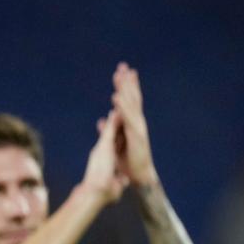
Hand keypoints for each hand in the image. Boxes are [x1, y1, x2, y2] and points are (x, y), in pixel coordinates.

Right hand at [81, 110, 127, 203]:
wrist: (95, 194)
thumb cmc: (103, 194)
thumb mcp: (115, 186)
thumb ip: (118, 182)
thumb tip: (124, 182)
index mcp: (105, 158)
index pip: (114, 142)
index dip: (118, 133)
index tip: (121, 126)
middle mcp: (102, 150)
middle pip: (112, 131)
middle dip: (116, 120)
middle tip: (119, 109)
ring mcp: (103, 147)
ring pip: (112, 127)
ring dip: (116, 116)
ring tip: (119, 104)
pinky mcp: (104, 146)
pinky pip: (112, 129)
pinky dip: (115, 120)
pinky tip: (119, 110)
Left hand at [111, 62, 158, 186]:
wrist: (139, 177)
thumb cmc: (127, 162)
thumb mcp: (115, 142)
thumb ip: (110, 129)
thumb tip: (104, 119)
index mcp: (130, 124)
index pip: (128, 101)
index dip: (125, 87)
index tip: (122, 72)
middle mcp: (136, 123)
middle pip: (131, 99)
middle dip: (127, 82)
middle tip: (123, 66)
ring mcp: (138, 129)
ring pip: (131, 106)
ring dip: (126, 91)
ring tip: (120, 77)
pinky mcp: (136, 137)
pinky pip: (127, 120)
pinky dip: (122, 108)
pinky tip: (116, 98)